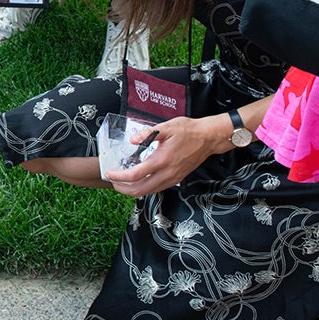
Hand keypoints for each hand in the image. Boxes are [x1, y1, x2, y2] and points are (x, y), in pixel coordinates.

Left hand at [102, 115, 223, 197]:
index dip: (119, 176)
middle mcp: (167, 173)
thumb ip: (148, 133)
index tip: (109, 174)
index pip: (135, 174)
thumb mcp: (167, 127)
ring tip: (122, 183)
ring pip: (149, 192)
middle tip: (112, 182)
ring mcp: (173, 178)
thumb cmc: (189, 131)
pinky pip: (157, 188)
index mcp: (162, 160)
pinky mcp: (177, 178)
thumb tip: (133, 140)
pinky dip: (145, 188)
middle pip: (140, 189)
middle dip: (123, 188)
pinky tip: (139, 181)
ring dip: (133, 190)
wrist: (209, 138)